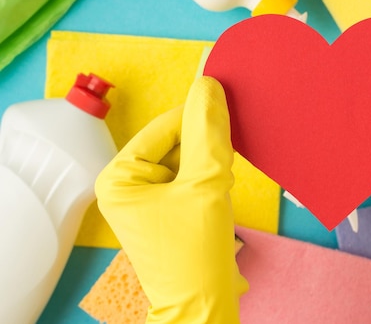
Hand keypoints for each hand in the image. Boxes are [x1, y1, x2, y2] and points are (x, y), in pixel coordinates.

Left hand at [95, 76, 247, 322]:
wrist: (202, 306)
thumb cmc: (195, 249)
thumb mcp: (205, 183)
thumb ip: (207, 132)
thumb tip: (208, 87)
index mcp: (118, 177)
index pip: (162, 127)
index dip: (197, 114)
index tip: (228, 100)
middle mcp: (125, 186)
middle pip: (172, 144)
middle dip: (205, 144)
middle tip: (234, 144)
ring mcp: (144, 201)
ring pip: (184, 161)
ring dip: (209, 162)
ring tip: (226, 175)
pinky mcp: (163, 212)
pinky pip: (187, 180)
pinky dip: (208, 178)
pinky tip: (223, 187)